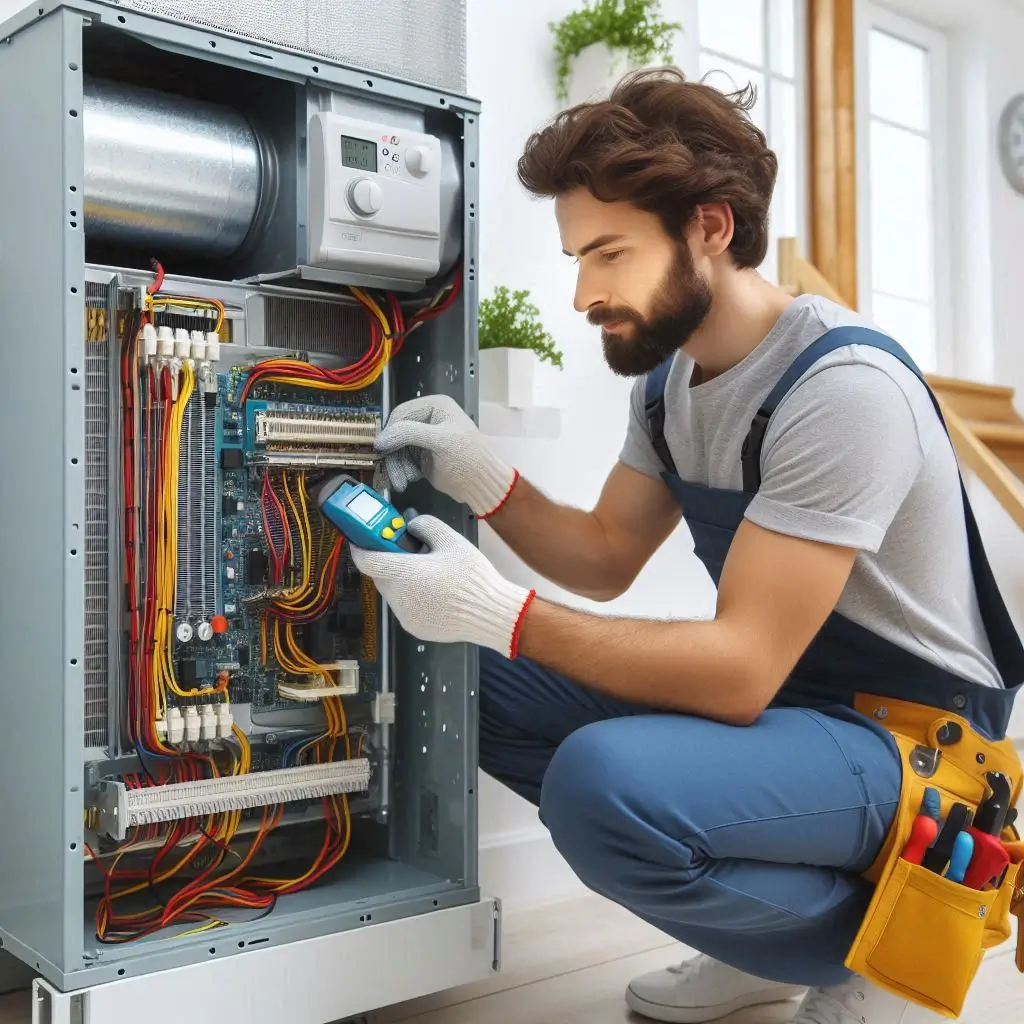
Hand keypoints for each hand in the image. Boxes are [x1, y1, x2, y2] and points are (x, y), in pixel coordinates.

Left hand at [349, 516, 534, 656]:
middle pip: (381, 575)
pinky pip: (405, 606)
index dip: (361, 547)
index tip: (361, 539)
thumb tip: (411, 526)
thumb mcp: (452, 541)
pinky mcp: (414, 628)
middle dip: (389, 561)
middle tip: (409, 551)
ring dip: (402, 579)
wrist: (491, 614)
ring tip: (430, 573)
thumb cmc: (473, 579)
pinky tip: (435, 591)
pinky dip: (412, 596)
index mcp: (405, 574)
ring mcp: (405, 616)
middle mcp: (400, 598)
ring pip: (393, 591)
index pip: (367, 560)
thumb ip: (425, 526)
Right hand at [374, 394, 517, 517]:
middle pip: (396, 433)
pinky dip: (400, 471)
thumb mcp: (439, 441)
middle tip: (394, 473)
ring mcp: (423, 438)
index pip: (401, 413)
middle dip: (393, 454)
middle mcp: (427, 419)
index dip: (390, 431)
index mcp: (435, 406)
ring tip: (403, 482)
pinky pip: (401, 460)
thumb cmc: (467, 458)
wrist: (481, 485)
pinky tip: (407, 480)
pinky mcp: (421, 455)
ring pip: (396, 449)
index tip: (381, 449)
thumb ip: (408, 434)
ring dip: (396, 466)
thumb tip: (378, 440)